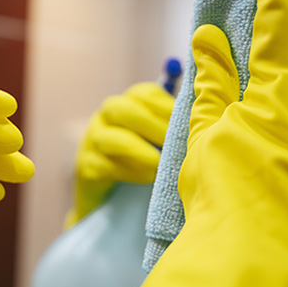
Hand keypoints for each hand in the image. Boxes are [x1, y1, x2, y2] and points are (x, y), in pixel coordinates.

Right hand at [65, 82, 172, 227]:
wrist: (111, 193)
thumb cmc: (145, 158)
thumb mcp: (159, 137)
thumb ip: (174, 122)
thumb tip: (200, 110)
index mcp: (127, 103)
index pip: (143, 93)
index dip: (165, 105)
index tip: (186, 121)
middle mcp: (105, 117)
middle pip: (120, 109)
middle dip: (150, 125)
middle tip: (173, 142)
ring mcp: (92, 141)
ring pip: (107, 138)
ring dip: (137, 150)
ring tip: (159, 163)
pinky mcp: (87, 167)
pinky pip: (103, 165)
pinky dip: (128, 171)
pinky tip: (148, 177)